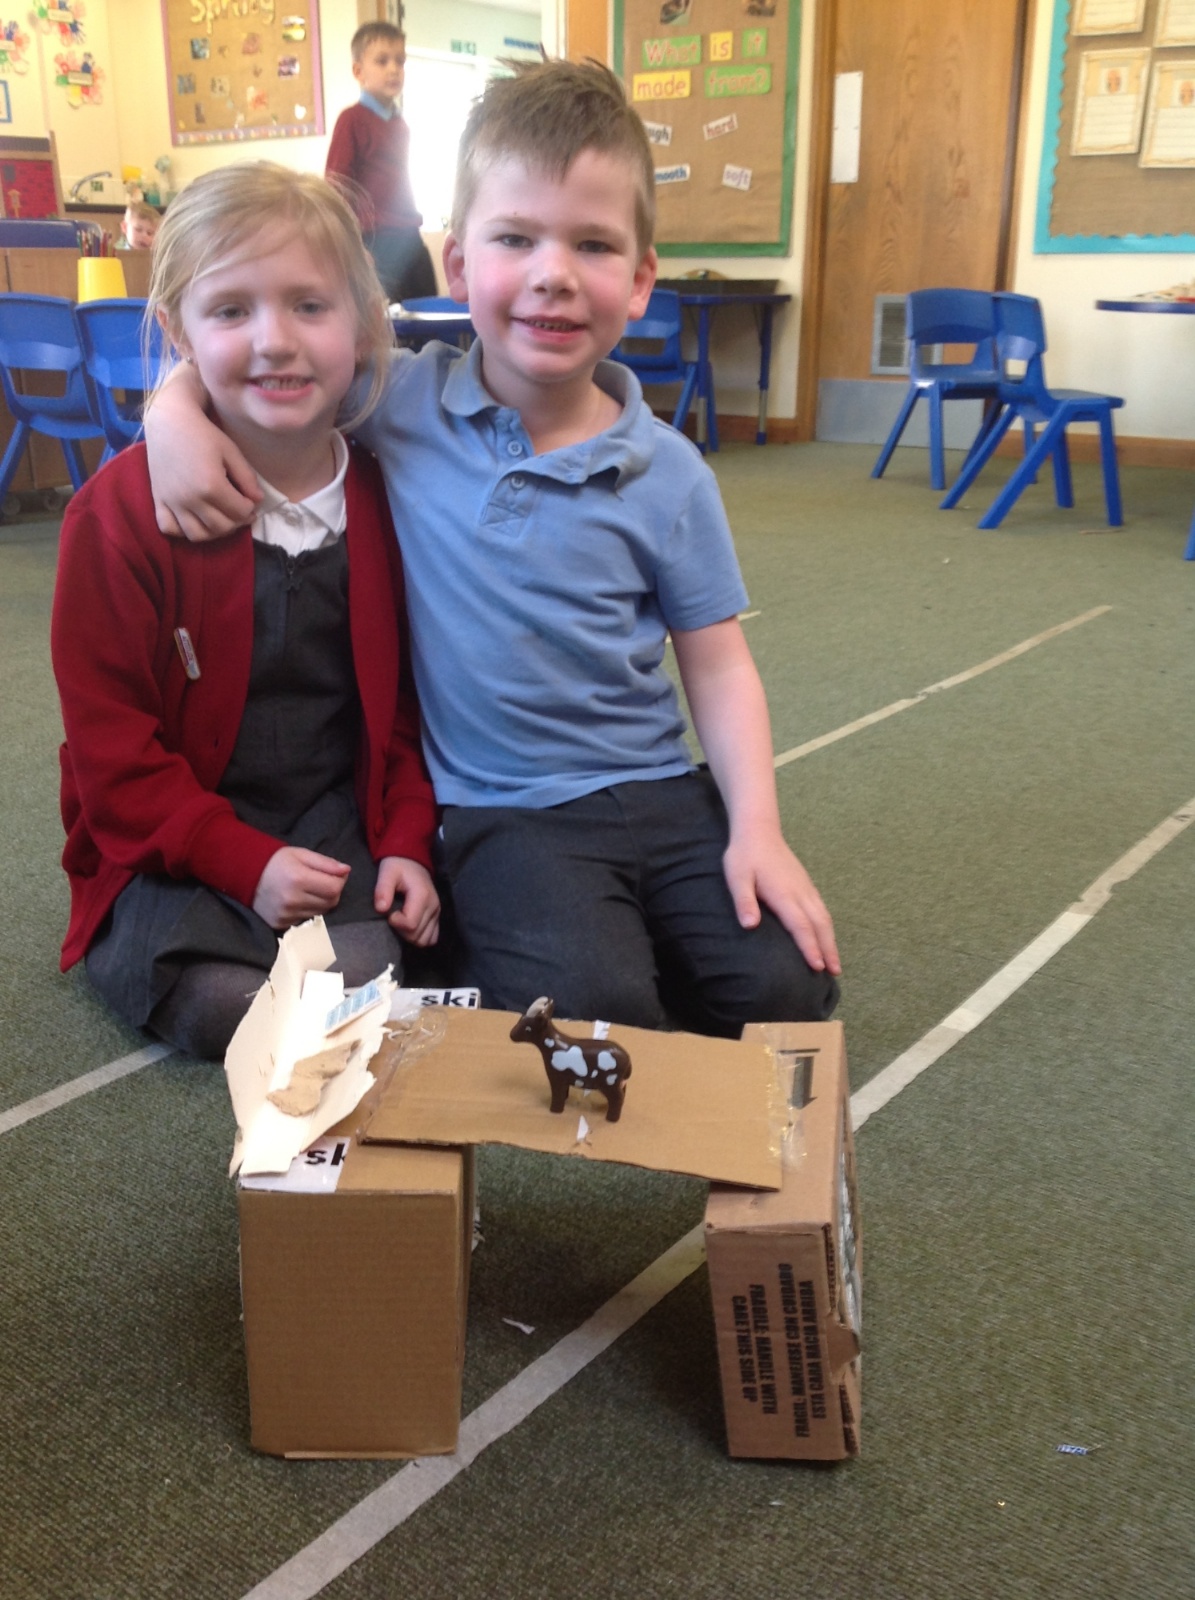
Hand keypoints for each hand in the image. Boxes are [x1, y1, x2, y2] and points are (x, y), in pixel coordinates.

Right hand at [144, 364, 260, 539]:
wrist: (168, 421)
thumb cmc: (203, 433)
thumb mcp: (231, 451)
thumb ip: (246, 478)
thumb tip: (258, 500)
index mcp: (211, 485)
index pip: (239, 512)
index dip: (250, 509)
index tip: (250, 501)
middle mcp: (191, 499)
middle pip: (221, 527)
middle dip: (236, 522)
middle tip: (239, 511)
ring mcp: (172, 502)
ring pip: (197, 535)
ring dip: (213, 532)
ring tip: (220, 518)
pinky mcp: (159, 500)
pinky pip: (169, 529)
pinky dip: (182, 531)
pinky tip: (193, 520)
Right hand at [252, 848, 350, 928]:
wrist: (246, 876)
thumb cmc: (276, 862)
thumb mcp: (301, 854)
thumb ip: (325, 863)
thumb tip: (346, 870)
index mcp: (298, 879)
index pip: (334, 888)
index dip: (340, 881)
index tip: (336, 875)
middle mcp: (292, 900)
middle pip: (331, 902)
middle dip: (333, 891)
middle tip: (324, 881)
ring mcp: (286, 915)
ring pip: (320, 912)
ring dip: (322, 901)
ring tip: (310, 890)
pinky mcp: (281, 924)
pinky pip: (306, 920)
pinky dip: (309, 910)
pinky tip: (299, 900)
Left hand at [374, 857, 439, 946]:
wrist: (412, 861)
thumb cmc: (398, 866)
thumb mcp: (387, 873)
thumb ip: (383, 890)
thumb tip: (381, 909)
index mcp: (422, 896)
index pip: (410, 924)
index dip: (396, 923)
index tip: (388, 913)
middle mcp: (434, 906)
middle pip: (417, 935)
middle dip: (401, 931)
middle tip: (393, 917)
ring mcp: (437, 912)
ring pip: (425, 940)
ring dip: (410, 936)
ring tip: (400, 923)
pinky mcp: (437, 916)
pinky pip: (432, 937)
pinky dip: (420, 937)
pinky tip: (409, 927)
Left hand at [723, 827, 841, 976]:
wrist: (759, 831)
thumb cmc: (744, 856)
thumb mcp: (736, 877)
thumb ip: (744, 901)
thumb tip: (749, 926)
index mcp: (784, 893)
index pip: (800, 925)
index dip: (809, 947)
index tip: (818, 967)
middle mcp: (800, 892)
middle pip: (819, 925)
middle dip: (828, 949)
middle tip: (834, 972)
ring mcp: (806, 888)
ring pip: (824, 918)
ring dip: (831, 940)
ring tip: (835, 963)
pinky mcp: (806, 885)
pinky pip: (822, 909)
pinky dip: (828, 927)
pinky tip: (827, 937)